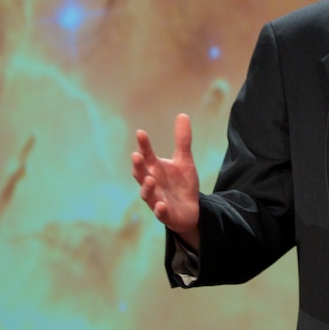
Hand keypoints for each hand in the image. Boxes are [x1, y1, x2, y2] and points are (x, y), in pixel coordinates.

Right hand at [132, 114, 200, 248]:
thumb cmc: (182, 184)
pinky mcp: (166, 215)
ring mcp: (157, 200)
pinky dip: (160, 210)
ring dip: (147, 188)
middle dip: (138, 166)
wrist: (191, 210)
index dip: (144, 145)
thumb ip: (182, 140)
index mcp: (155, 169)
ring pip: (147, 195)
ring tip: (149, 179)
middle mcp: (152, 184)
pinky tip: (161, 205)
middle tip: (136, 156)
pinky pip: (160, 213)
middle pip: (141, 175)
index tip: (140, 133)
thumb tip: (183, 115)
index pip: (147, 156)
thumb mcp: (184, 160)